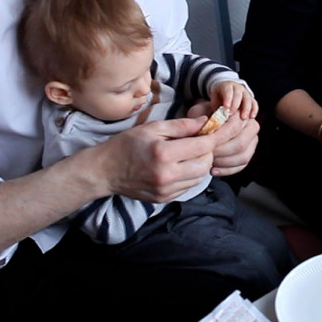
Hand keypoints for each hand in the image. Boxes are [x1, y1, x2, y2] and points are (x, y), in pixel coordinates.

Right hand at [90, 117, 220, 202]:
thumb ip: (181, 125)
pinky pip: (189, 187)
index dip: (213, 136)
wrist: (105, 171)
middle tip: (199, 142)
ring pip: (200, 177)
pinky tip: (179, 166)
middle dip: (207, 151)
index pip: (202, 146)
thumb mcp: (152, 127)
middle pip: (206, 164)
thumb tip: (205, 122)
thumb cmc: (127, 145)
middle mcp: (167, 175)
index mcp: (164, 154)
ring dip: (200, 164)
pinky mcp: (165, 199)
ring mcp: (166, 190)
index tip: (216, 130)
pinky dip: (190, 176)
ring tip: (188, 154)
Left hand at [206, 114, 258, 177]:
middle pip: (241, 144)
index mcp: (241, 113)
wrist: (206, 126)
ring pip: (243, 157)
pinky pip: (240, 166)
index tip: (206, 141)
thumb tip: (205, 123)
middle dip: (221, 151)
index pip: (235, 126)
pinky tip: (212, 170)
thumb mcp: (199, 111)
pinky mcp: (247, 155)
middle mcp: (251, 127)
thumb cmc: (202, 118)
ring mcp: (251, 143)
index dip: (220, 136)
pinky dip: (226, 170)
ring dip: (223, 162)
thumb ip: (202, 116)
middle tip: (207, 153)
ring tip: (209, 161)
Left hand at [211, 81, 258, 119]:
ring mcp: (245, 93)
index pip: (228, 91)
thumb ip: (216, 107)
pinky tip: (252, 117)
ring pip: (248, 99)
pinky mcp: (251, 99)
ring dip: (246, 108)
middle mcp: (237, 88)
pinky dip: (254, 110)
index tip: (226, 107)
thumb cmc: (219, 98)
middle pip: (238, 95)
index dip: (228, 98)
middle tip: (232, 114)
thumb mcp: (215, 100)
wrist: (227, 92)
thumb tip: (216, 118)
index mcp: (227, 86)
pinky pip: (254, 103)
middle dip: (235, 105)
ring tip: (243, 118)